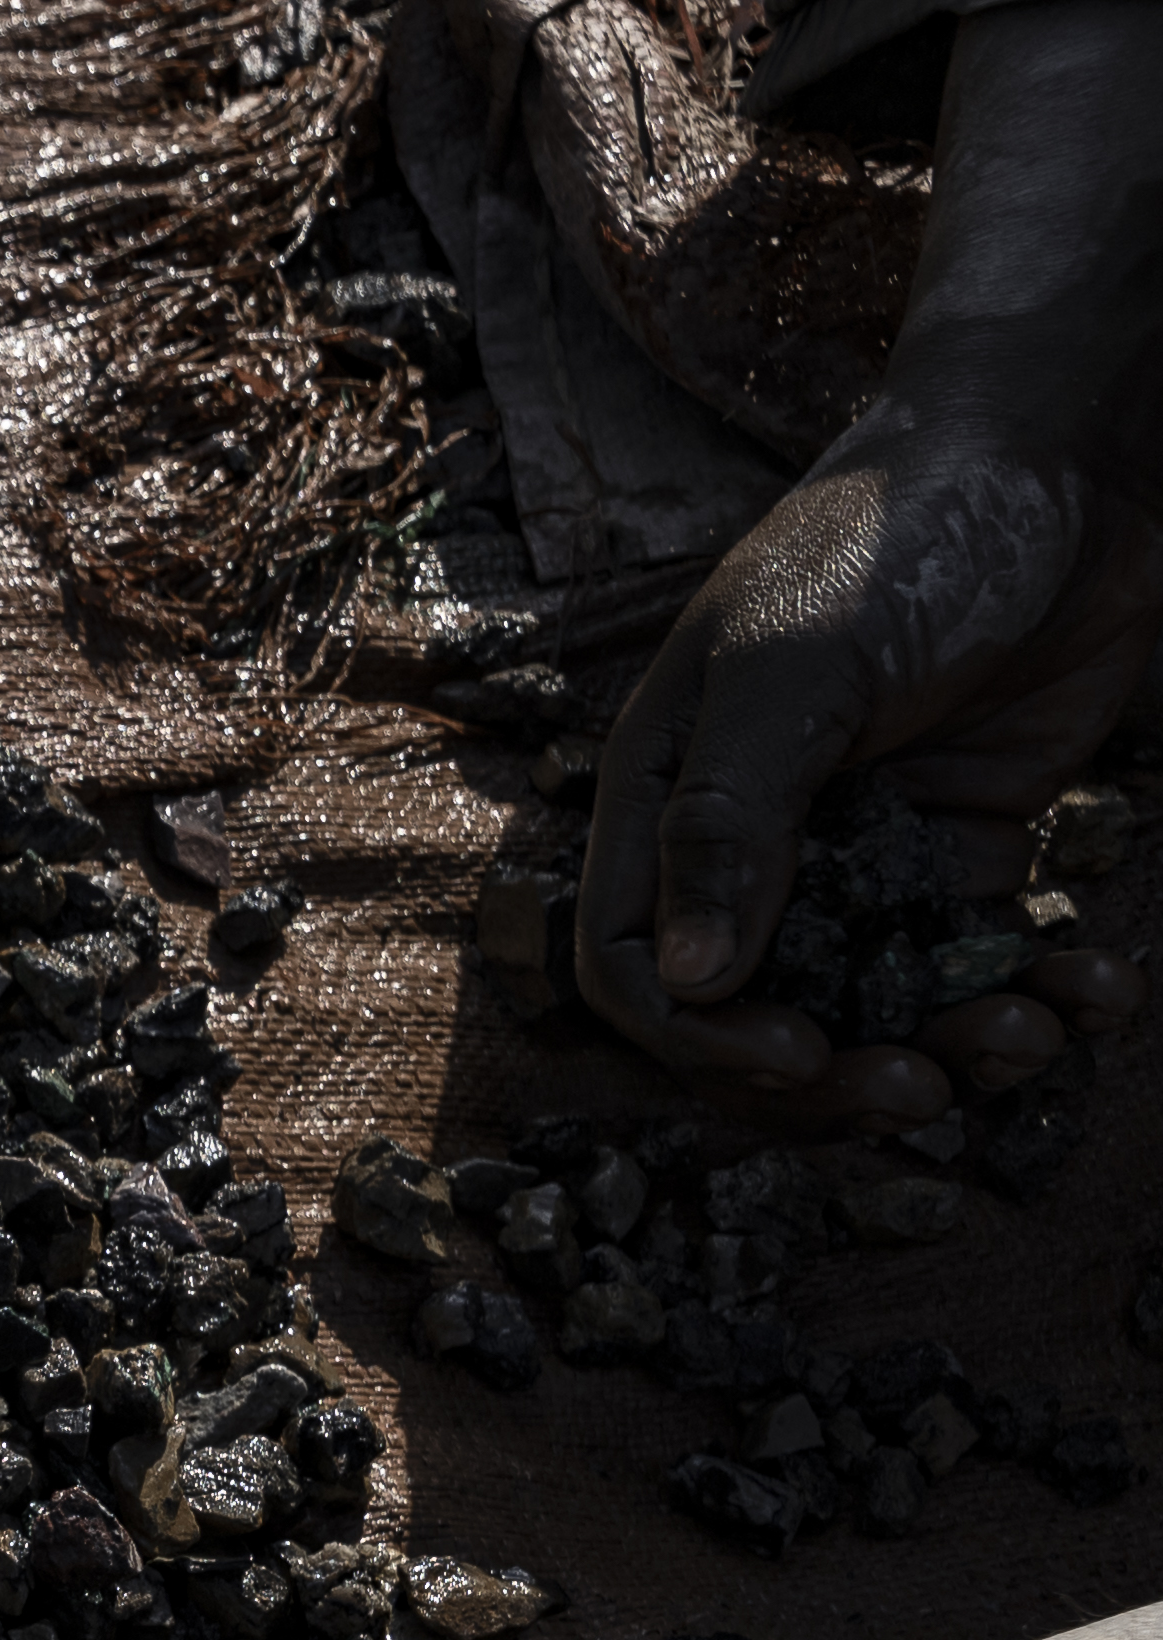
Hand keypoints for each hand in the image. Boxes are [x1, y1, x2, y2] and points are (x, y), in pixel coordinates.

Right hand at [572, 406, 1162, 1095]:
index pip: (635, 966)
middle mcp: (749, 843)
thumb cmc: (893, 539)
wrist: (1057, 459)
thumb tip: (685, 980)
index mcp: (665, 800)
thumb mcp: (793, 674)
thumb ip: (728, 821)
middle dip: (836, 1073)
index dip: (703, 1037)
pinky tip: (1097, 988)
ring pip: (875, 1001)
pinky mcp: (962, 845)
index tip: (803, 1053)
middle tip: (920, 1087)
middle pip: (755, 1012)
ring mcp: (860, 849)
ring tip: (1036, 1032)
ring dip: (953, 1044)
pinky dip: (1040, 985)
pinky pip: (980, 953)